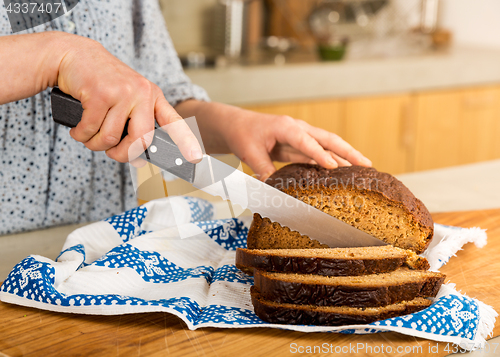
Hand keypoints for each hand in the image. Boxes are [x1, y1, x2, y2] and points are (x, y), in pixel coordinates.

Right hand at [56, 34, 200, 163]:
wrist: (74, 54)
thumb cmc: (101, 82)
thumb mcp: (128, 97)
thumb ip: (136, 123)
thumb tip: (138, 158)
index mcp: (152, 96)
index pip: (173, 121)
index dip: (186, 141)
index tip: (195, 156)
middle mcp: (142, 93)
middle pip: (141, 140)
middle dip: (122, 154)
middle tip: (111, 152)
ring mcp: (122, 92)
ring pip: (111, 138)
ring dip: (95, 143)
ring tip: (89, 134)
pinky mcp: (100, 93)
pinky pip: (90, 130)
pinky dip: (81, 135)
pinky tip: (78, 128)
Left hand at [224, 110, 371, 179]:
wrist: (237, 125)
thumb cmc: (243, 134)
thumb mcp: (249, 152)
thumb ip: (263, 169)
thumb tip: (273, 189)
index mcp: (286, 127)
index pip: (307, 141)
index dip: (320, 154)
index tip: (333, 167)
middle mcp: (298, 129)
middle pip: (328, 139)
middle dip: (348, 151)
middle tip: (367, 164)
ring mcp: (300, 136)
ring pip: (327, 146)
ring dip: (344, 157)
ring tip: (363, 170)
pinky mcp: (299, 145)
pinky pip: (318, 153)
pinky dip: (331, 162)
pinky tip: (341, 173)